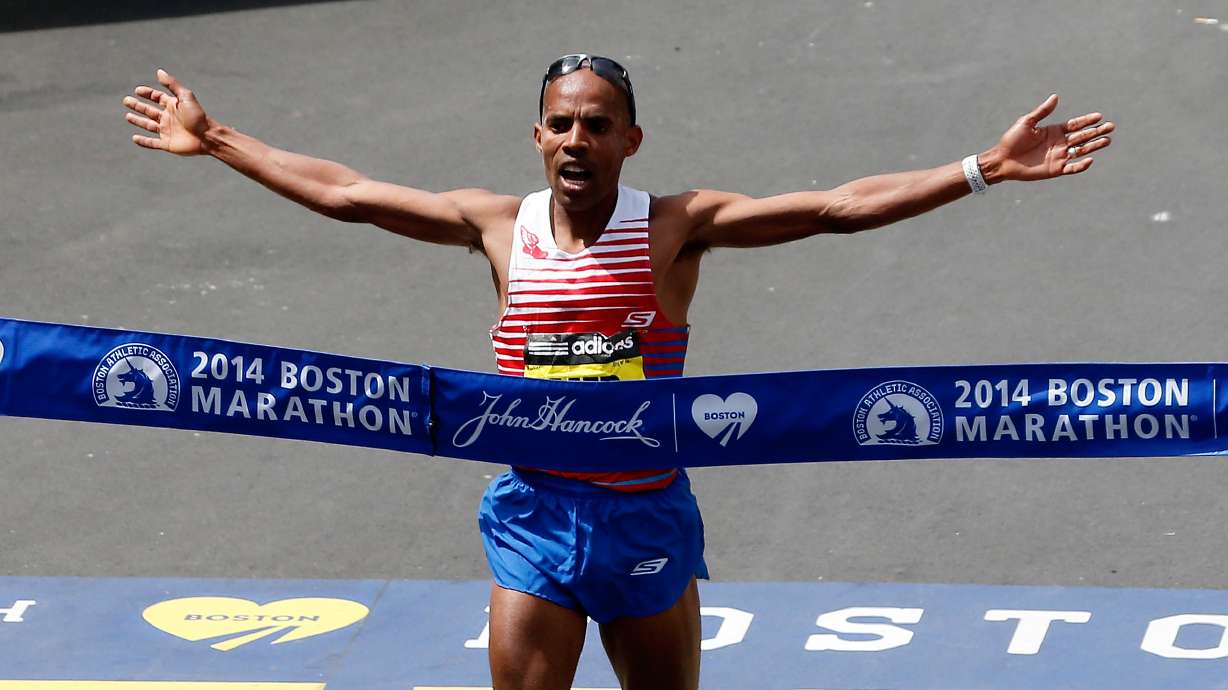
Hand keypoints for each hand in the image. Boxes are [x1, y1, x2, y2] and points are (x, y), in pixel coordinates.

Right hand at [122, 69, 210, 155]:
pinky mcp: (167, 144)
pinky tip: (134, 138)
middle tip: (126, 101)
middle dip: (138, 106)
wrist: (207, 137)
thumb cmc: (198, 116)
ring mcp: (167, 131)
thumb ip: (172, 85)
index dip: (147, 93)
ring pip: (149, 125)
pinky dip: (143, 141)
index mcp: (173, 106)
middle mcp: (169, 118)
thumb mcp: (185, 97)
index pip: (157, 98)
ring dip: (138, 121)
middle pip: (149, 111)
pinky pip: (152, 143)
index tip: (137, 90)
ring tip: (127, 117)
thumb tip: (159, 71)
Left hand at [985, 94, 1113, 181]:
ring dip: (1094, 146)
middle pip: (1082, 137)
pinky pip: (1072, 168)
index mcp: (1054, 131)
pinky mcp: (1055, 170)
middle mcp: (1060, 143)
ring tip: (1107, 140)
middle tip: (1110, 126)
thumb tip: (1055, 96)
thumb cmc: (1012, 140)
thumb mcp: (1027, 122)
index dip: (1087, 121)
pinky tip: (1090, 159)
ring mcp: (1059, 157)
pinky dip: (1081, 165)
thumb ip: (1042, 111)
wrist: (1002, 160)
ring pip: (1081, 151)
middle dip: (1096, 131)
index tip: (1099, 116)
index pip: (1075, 125)